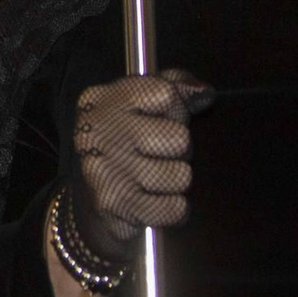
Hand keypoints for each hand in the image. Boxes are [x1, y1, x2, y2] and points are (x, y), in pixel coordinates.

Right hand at [68, 67, 213, 265]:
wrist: (92, 199)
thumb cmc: (126, 142)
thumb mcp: (142, 103)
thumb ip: (175, 86)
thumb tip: (205, 92)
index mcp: (101, 98)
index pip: (167, 94)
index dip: (175, 110)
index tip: (158, 119)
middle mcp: (97, 130)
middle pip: (180, 137)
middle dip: (178, 150)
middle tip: (157, 154)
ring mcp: (103, 169)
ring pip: (181, 175)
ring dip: (174, 182)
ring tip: (153, 179)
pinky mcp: (115, 205)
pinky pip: (175, 208)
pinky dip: (172, 209)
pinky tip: (152, 201)